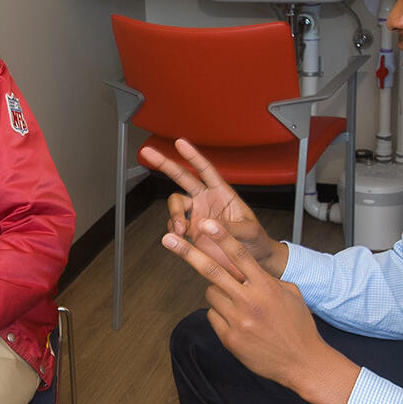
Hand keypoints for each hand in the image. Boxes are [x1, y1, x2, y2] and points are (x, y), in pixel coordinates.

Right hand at [140, 138, 287, 278]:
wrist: (250, 260)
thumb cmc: (255, 241)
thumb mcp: (249, 232)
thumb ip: (230, 228)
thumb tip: (207, 224)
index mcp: (222, 193)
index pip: (206, 170)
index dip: (193, 156)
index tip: (180, 143)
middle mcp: (206, 200)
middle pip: (182, 177)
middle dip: (165, 164)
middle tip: (148, 152)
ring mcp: (196, 215)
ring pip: (175, 204)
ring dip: (174, 214)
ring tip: (181, 230)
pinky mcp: (190, 232)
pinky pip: (174, 226)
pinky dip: (173, 231)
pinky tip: (180, 238)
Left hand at [162, 218, 359, 403]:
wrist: (302, 362)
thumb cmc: (298, 326)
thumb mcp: (290, 293)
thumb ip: (266, 279)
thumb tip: (245, 271)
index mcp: (266, 287)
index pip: (240, 255)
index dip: (222, 237)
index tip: (206, 224)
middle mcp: (249, 302)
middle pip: (212, 271)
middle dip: (188, 253)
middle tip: (168, 239)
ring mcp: (237, 321)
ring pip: (211, 294)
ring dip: (218, 293)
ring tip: (238, 304)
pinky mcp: (229, 338)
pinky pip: (212, 316)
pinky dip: (220, 314)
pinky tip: (238, 322)